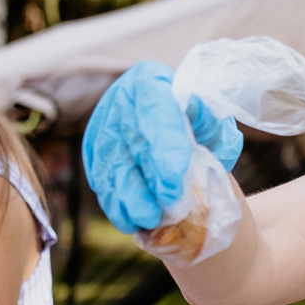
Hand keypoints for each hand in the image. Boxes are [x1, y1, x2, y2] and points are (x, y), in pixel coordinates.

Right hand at [81, 61, 240, 232]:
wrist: (169, 124)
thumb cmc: (195, 123)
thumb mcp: (210, 121)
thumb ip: (211, 130)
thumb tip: (204, 143)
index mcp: (150, 82)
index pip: (156, 114)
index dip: (165, 150)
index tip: (175, 186)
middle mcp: (120, 100)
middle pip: (129, 143)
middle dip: (146, 183)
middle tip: (165, 213)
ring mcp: (102, 125)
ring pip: (109, 165)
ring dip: (126, 199)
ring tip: (147, 222)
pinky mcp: (93, 149)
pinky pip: (99, 177)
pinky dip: (114, 202)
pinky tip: (129, 220)